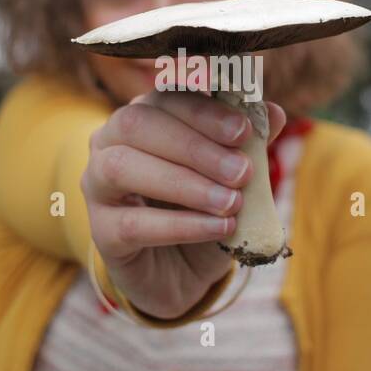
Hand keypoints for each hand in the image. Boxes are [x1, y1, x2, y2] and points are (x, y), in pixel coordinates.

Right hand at [82, 88, 286, 319]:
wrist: (183, 272)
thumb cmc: (203, 210)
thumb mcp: (232, 177)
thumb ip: (248, 144)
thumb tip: (273, 113)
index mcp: (143, 116)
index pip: (164, 97)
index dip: (204, 112)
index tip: (243, 132)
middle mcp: (110, 142)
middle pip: (136, 124)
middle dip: (194, 147)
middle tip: (240, 173)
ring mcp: (97, 185)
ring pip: (123, 168)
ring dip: (184, 184)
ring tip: (231, 203)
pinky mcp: (101, 230)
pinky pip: (133, 223)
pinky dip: (181, 225)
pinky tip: (220, 229)